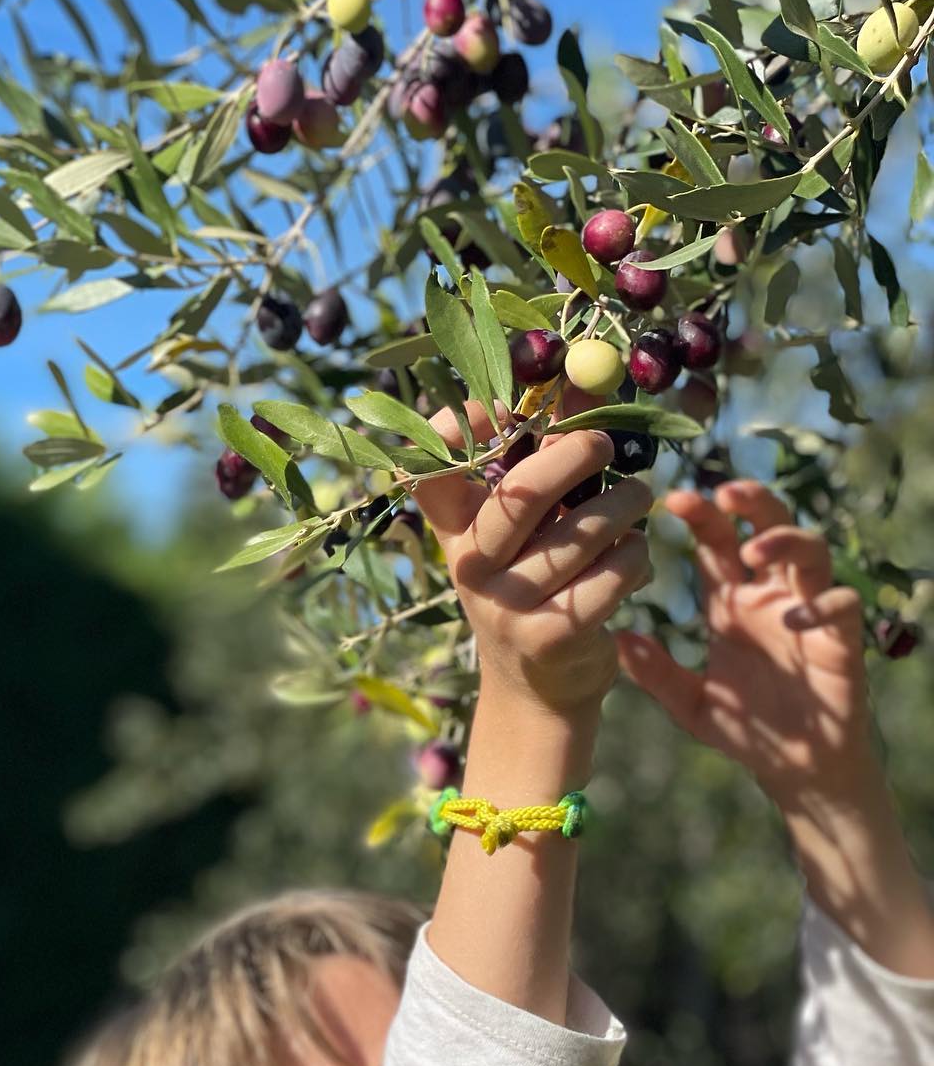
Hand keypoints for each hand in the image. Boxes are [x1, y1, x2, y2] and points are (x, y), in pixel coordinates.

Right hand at [414, 400, 653, 716]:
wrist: (537, 688)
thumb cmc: (535, 586)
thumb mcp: (524, 530)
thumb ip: (542, 458)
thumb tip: (583, 377)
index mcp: (456, 532)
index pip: (428, 472)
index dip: (455, 430)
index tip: (501, 406)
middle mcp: (471, 568)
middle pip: (520, 494)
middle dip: (573, 456)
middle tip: (605, 445)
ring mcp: (509, 605)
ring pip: (586, 530)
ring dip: (627, 505)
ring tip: (636, 500)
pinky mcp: (553, 635)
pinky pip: (616, 570)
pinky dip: (637, 555)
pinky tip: (633, 559)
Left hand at [616, 480, 874, 811]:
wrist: (794, 767)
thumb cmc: (745, 729)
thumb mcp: (689, 704)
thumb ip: (656, 674)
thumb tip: (617, 640)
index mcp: (730, 603)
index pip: (717, 544)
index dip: (702, 516)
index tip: (674, 499)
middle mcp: (769, 597)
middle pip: (767, 527)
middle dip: (750, 503)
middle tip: (724, 492)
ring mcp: (807, 612)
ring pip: (810, 551)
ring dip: (784, 541)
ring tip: (752, 552)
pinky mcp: (841, 638)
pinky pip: (841, 603)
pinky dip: (821, 603)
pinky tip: (793, 617)